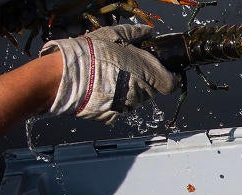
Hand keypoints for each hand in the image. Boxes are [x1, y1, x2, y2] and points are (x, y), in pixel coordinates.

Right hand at [40, 25, 178, 123]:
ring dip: (129, 90)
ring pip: (135, 99)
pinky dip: (115, 100)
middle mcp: (142, 93)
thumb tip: (148, 32)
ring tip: (112, 76)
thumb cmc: (95, 52)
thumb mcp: (116, 35)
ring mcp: (128, 106)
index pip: (170, 84)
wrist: (71, 74)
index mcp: (149, 74)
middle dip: (144, 80)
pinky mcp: (113, 115)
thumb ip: (136, 33)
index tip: (161, 71)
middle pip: (152, 90)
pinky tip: (103, 88)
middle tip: (128, 68)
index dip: (167, 77)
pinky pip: (119, 108)